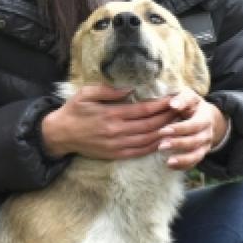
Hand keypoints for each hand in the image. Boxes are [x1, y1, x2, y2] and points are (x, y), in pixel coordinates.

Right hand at [39, 84, 177, 159]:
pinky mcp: (115, 154)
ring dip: (165, 132)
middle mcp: (116, 131)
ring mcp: (117, 145)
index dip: (161, 105)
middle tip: (182, 110)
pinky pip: (140, 152)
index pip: (143, 110)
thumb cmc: (73, 111)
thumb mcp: (86, 94)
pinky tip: (164, 140)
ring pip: (148, 139)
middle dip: (168, 117)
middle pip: (150, 125)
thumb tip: (130, 88)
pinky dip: (154, 146)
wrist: (60, 135)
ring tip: (178, 124)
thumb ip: (108, 90)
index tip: (174, 99)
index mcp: (111, 114)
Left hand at [157, 88, 226, 169]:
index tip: (163, 130)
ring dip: (183, 160)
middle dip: (178, 144)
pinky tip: (170, 166)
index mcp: (204, 118)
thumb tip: (173, 104)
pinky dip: (183, 166)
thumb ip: (182, 99)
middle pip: (194, 141)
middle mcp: (207, 134)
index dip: (179, 129)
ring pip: (196, 156)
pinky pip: (193, 163)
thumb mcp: (190, 97)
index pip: (193, 125)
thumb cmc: (192, 106)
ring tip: (168, 162)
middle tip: (161, 146)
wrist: (206, 117)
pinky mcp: (200, 154)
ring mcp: (205, 146)